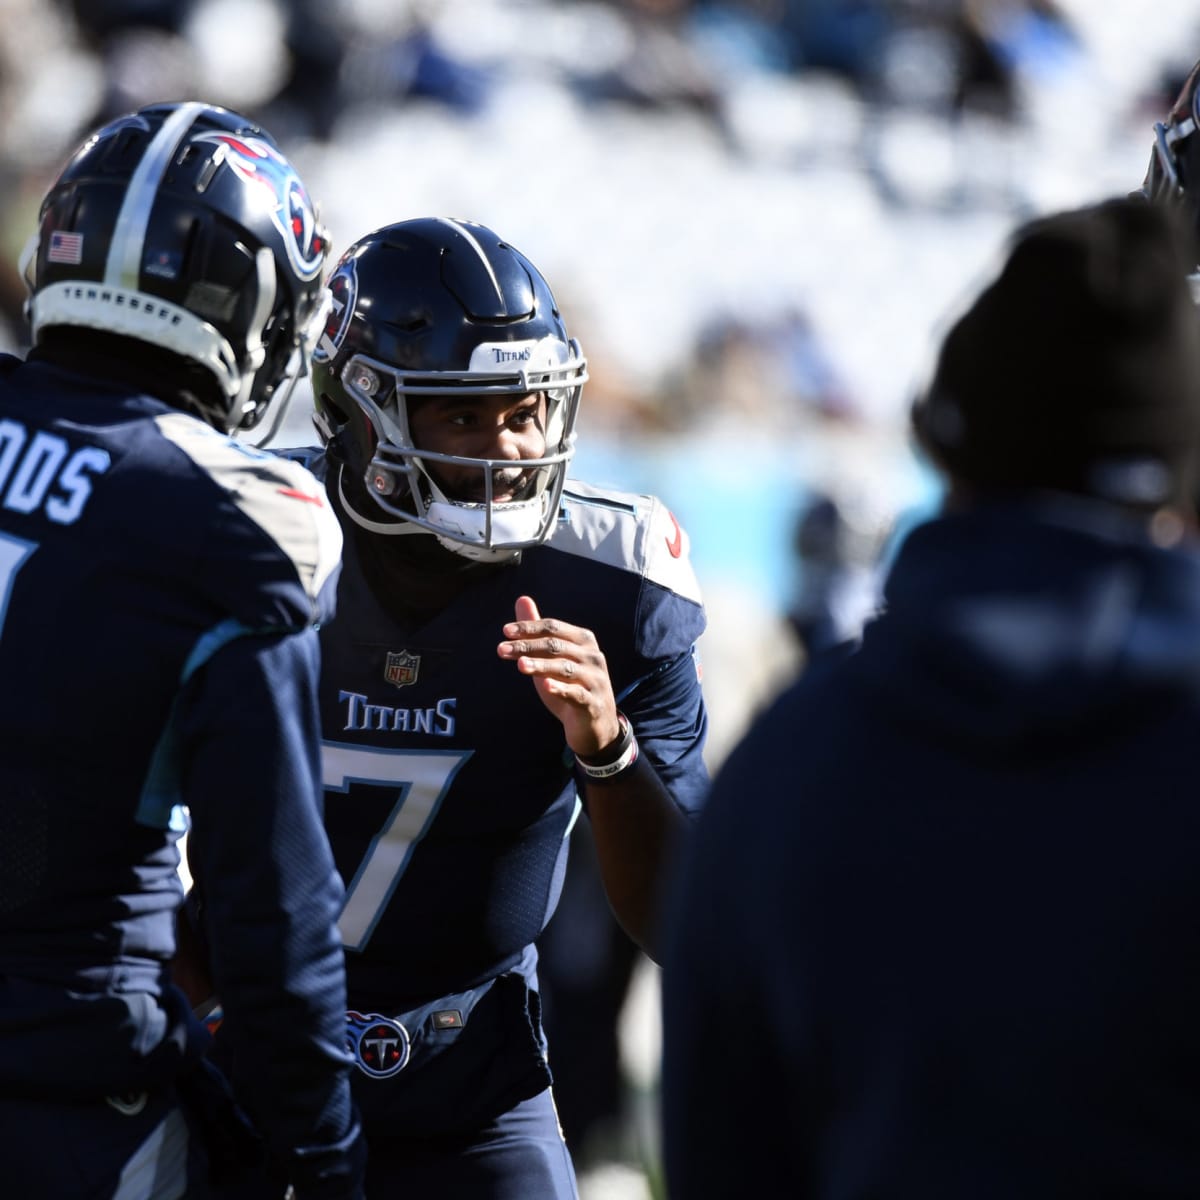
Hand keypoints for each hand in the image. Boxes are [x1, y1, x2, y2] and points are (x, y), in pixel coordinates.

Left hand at [498, 595, 621, 757]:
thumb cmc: (570, 684)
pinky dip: (560, 689)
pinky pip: (576, 693)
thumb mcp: (552, 657)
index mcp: (583, 640)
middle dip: (527, 646)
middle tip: (501, 649)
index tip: (505, 631)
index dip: (529, 628)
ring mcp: (595, 680)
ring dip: (540, 665)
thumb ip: (537, 631)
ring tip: (519, 665)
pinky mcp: (593, 703)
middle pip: (556, 646)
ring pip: (564, 668)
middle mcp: (592, 656)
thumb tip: (522, 599)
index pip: (553, 628)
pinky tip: (545, 686)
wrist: (594, 724)